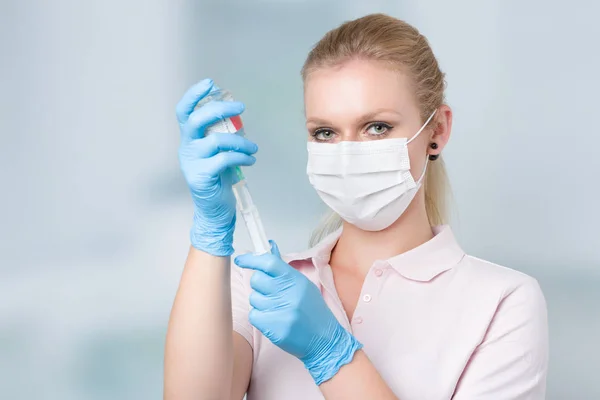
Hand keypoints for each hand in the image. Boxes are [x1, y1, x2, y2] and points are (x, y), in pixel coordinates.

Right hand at [176, 79, 257, 255]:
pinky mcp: (202, 177)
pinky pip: (224, 159)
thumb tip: (235, 114)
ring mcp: (193, 163)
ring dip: (240, 141)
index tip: (209, 83)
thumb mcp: (217, 153)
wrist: (214, 210)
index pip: (184, 112)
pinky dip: (242, 156)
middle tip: (240, 107)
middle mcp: (187, 149)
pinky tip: (250, 159)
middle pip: (197, 120)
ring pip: (216, 141)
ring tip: (253, 147)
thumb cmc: (218, 179)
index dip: (193, 96)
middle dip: (220, 109)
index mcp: (189, 140)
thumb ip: (220, 134)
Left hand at [234, 241, 362, 384]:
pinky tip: (273, 320)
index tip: (241, 259)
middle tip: (270, 292)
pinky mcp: (274, 328)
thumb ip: (284, 269)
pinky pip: (254, 315)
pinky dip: (260, 317)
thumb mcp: (303, 286)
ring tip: (276, 309)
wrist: (325, 340)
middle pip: (257, 280)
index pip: (269, 263)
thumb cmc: (313, 311)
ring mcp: (281, 311)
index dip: (252, 260)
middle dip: (259, 286)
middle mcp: (289, 294)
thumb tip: (269, 247)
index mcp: (296, 280)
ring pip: (254, 299)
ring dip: (260, 303)